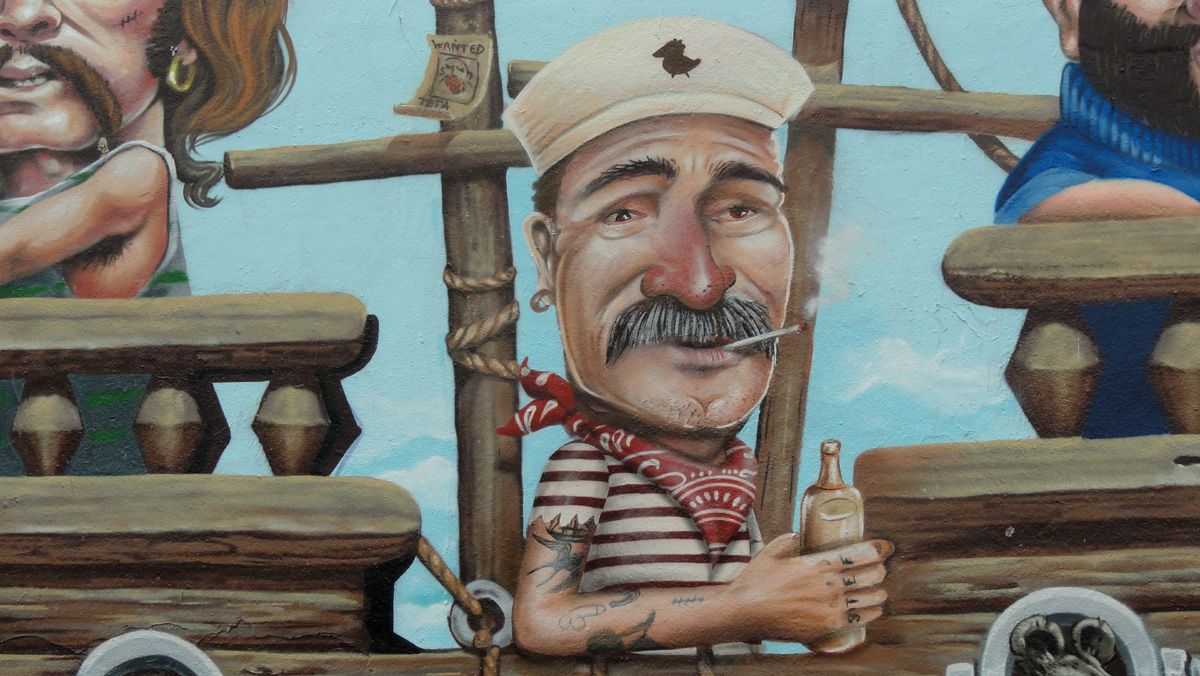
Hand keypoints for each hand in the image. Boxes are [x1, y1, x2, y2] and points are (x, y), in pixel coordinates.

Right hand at [720, 534, 893, 643]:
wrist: (745, 612)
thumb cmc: (756, 581)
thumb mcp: (773, 550)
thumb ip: (792, 540)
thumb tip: (803, 534)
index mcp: (816, 564)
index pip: (856, 554)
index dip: (876, 550)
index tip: (885, 547)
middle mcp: (827, 585)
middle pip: (866, 575)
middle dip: (879, 569)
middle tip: (881, 567)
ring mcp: (828, 607)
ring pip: (866, 598)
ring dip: (878, 592)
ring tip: (881, 589)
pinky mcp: (826, 626)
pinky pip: (857, 619)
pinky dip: (871, 613)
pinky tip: (875, 609)